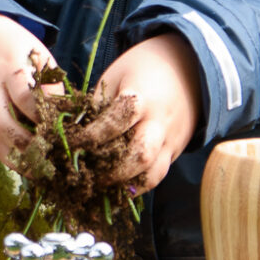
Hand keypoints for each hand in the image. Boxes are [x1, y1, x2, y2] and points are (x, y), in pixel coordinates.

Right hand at [0, 12, 55, 165]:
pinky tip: (26, 167)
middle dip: (28, 143)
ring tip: (41, 171)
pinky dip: (6, 157)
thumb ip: (49, 81)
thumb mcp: (33, 51)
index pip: (24, 95)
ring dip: (17, 158)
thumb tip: (67, 113)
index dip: (42, 115)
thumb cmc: (9, 47)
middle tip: (52, 156)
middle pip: (3, 121)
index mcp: (8, 67)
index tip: (61, 128)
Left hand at [86, 31, 201, 191]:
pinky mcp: (175, 151)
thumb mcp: (116, 76)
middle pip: (141, 155)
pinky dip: (138, 186)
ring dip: (127, 186)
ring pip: (154, 174)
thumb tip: (75, 134)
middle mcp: (159, 123)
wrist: (188, 68)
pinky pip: (159, 175)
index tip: (71, 144)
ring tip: (102, 190)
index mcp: (141, 98)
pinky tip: (117, 192)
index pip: (116, 122)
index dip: (92, 136)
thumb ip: (99, 105)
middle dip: (113, 172)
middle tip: (89, 177)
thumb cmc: (142, 70)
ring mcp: (171, 140)